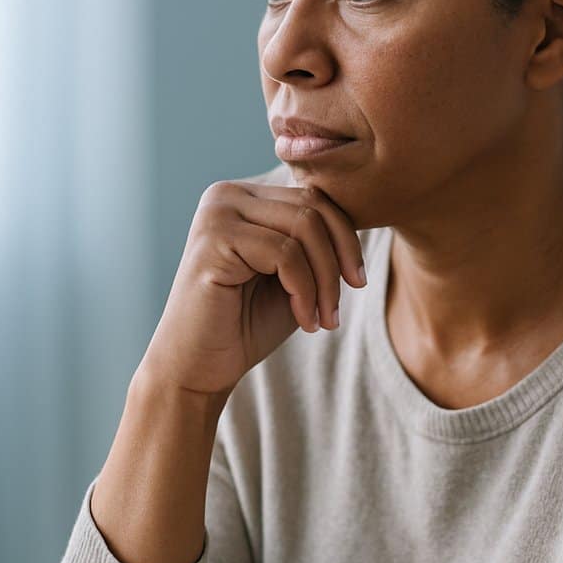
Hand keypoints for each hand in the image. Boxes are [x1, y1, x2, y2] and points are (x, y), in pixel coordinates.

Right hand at [139, 178, 367, 396]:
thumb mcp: (297, 274)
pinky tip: (305, 320)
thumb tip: (363, 210)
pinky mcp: (213, 239)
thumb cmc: (248, 323)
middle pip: (313, 208)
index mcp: (247, 197)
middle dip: (339, 259)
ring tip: (323, 319)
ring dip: (325, 281)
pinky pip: (285, 254)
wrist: (199, 368)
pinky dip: (305, 290)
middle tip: (338, 308)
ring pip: (305, 227)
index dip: (347, 239)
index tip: (358, 281)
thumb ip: (318, 240)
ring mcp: (217, 213)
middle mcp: (227, 194)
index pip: (315, 197)